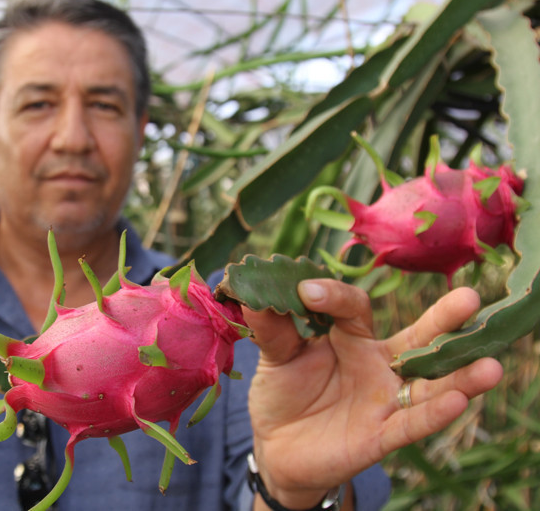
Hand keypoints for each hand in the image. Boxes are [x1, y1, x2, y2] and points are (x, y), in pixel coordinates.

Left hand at [245, 280, 502, 509]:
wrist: (278, 449)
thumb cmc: (283, 394)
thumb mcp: (275, 359)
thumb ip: (272, 330)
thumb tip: (252, 294)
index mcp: (349, 336)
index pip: (352, 307)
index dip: (331, 296)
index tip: (304, 290)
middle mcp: (377, 363)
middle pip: (417, 338)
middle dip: (444, 321)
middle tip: (469, 299)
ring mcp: (384, 398)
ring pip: (429, 384)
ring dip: (459, 377)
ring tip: (489, 365)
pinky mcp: (382, 434)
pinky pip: (411, 424)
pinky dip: (432, 415)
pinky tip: (456, 402)